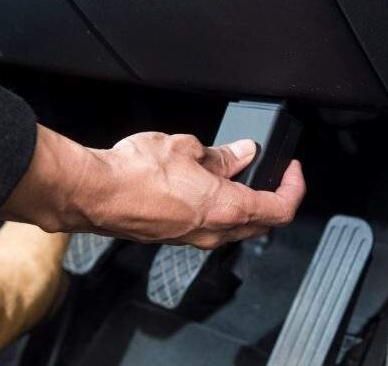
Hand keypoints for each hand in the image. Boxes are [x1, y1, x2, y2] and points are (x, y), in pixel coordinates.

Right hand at [0, 125, 305, 248]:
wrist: (94, 194)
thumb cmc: (134, 175)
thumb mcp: (187, 149)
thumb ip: (221, 155)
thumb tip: (240, 153)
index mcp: (227, 208)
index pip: (280, 208)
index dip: (293, 188)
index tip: (290, 169)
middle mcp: (213, 231)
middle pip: (261, 223)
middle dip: (271, 198)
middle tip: (268, 173)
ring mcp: (192, 239)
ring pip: (234, 228)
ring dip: (243, 203)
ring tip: (233, 173)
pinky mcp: (173, 237)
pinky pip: (208, 227)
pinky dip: (217, 209)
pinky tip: (203, 186)